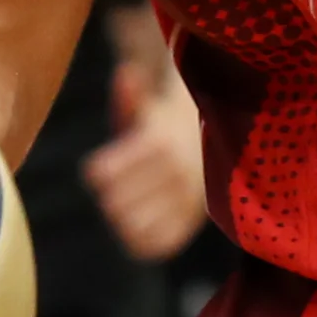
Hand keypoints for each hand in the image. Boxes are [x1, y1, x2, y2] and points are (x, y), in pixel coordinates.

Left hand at [86, 53, 208, 261]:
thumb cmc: (168, 129)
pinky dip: (142, 238)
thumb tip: (126, 72)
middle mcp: (175, 172)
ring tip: (132, 205)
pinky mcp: (191, 227)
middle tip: (121, 188)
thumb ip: (131, 96)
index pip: (101, 175)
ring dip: (125, 217)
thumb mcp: (150, 109)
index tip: (106, 167)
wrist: (217, 152)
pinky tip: (145, 222)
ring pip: (131, 225)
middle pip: (112, 202)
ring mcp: (186, 202)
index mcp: (158, 142)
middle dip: (111, 194)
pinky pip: (153, 244)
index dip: (99, 172)